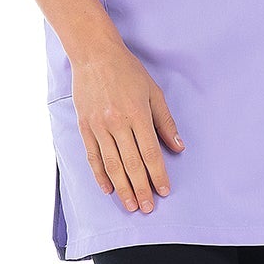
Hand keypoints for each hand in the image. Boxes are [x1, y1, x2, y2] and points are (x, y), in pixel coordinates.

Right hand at [72, 39, 183, 214]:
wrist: (94, 55)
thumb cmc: (127, 71)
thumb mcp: (154, 92)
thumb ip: (165, 121)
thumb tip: (178, 147)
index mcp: (137, 114)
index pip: (150, 153)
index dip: (158, 174)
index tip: (164, 191)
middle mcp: (117, 123)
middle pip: (131, 164)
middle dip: (141, 188)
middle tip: (147, 208)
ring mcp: (98, 127)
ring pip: (112, 165)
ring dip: (122, 188)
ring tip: (130, 205)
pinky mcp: (85, 127)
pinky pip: (93, 156)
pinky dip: (100, 174)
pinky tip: (108, 188)